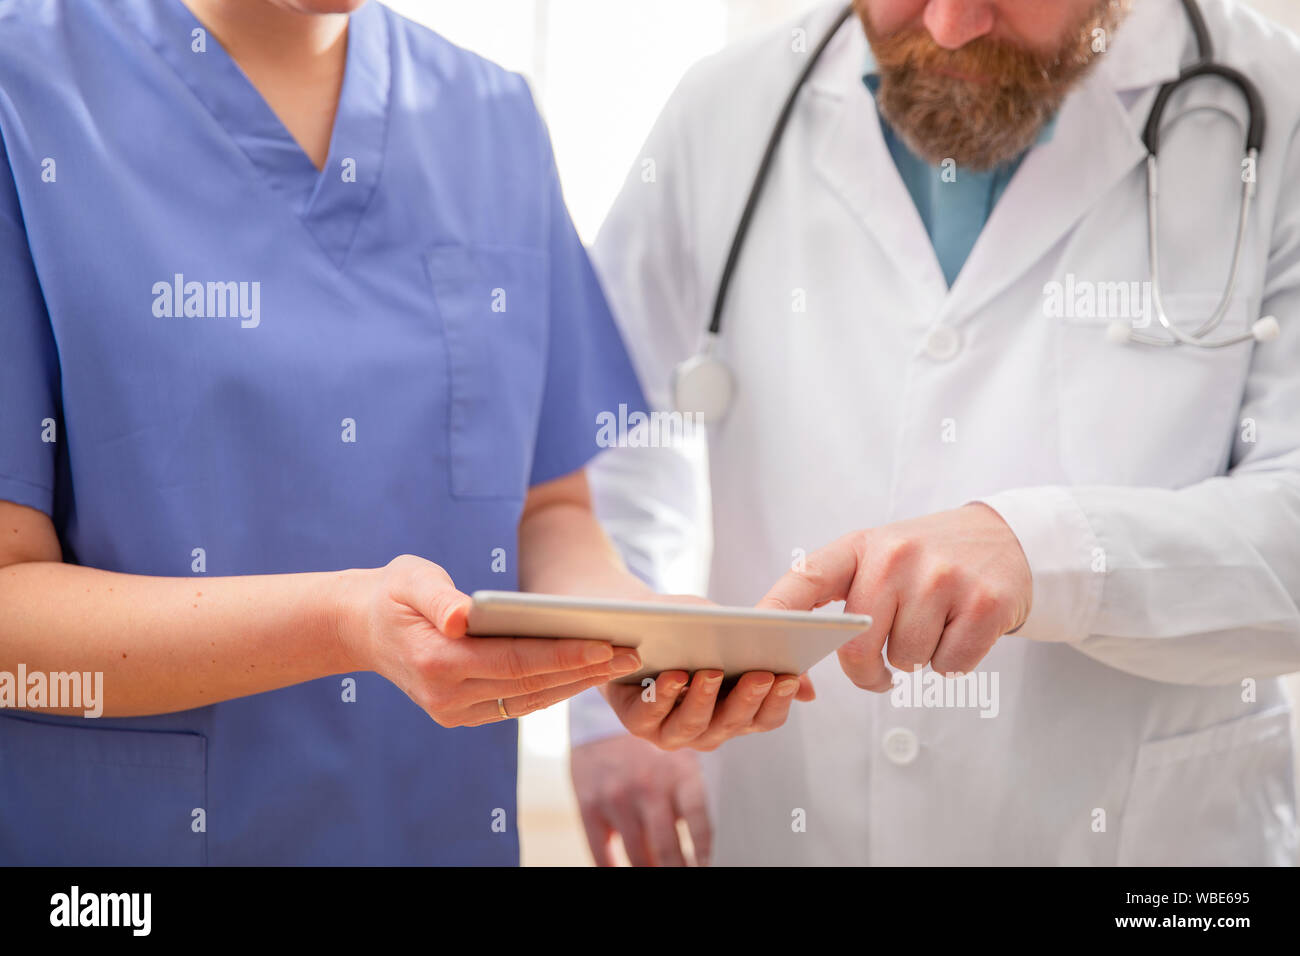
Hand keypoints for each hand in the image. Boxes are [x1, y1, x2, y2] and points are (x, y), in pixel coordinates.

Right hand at [335, 555, 640, 725]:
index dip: (563, 655)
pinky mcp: (460, 714)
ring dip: (575, 684)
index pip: (515, 661)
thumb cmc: (394, 593)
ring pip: (528, 700)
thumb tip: (461, 616)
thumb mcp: (409, 579)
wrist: (362, 627)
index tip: (606, 644)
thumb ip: (437, 597)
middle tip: (633, 653)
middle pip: (530, 685)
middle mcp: (446, 696)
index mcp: (436, 663)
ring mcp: (452, 712)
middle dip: (585, 670)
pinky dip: (552, 689)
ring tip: (619, 664)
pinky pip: (516, 703)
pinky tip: (584, 673)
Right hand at [571, 734, 710, 865]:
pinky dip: (616, 872)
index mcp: (680, 773)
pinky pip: (602, 855)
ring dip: (652, 874)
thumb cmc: (654, 747)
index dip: (705, 855)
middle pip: (668, 850)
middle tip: (688, 876)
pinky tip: (628, 874)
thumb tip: (708, 849)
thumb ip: (694, 796)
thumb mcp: (682, 758)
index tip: (708, 868)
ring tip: (661, 876)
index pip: (700, 824)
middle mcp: (648, 785)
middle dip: (680, 871)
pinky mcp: (588, 805)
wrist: (605, 716)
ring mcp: (616, 797)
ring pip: (639, 857)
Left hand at [601, 595, 813, 750]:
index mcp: (736, 713)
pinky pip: (650, 717)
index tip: (788, 676)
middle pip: (733, 723)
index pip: (766, 718)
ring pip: (693, 726)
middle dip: (747, 698)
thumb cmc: (689, 630)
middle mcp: (708, 730)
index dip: (779, 701)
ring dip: (704, 700)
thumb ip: (765, 657)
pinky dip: (663, 697)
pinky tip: (674, 676)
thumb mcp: (730, 634)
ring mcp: (672, 731)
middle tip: (761, 673)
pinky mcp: (637, 722)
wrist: (635, 622)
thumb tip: (808, 690)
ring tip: (713, 672)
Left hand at [758, 504, 1030, 690]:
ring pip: (907, 659)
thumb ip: (841, 596)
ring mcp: (942, 578)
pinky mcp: (984, 603)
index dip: (774, 611)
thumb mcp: (880, 555)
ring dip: (916, 658)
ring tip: (932, 626)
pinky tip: (959, 630)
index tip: (754, 637)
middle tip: (880, 671)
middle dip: (867, 672)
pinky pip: (950, 666)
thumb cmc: (929, 559)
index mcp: (862, 546)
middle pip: (859, 647)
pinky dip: (953, 663)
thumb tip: (798, 669)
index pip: (805, 578)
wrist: (1006, 538)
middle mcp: (898, 556)